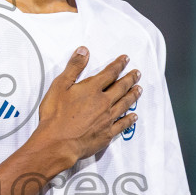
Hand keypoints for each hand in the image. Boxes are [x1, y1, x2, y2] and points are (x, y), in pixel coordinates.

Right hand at [29, 48, 140, 169]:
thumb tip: (84, 51)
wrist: (58, 143)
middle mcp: (103, 102)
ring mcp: (107, 119)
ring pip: (125, 104)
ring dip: (133, 95)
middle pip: (121, 87)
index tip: (125, 59)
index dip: (118, 65)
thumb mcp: (59, 86)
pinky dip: (129, 120)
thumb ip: (73, 68)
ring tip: (139, 89)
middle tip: (137, 73)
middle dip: (130, 78)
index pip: (109, 73)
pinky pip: (122, 125)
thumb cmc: (55, 116)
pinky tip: (134, 116)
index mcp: (92, 89)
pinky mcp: (106, 134)